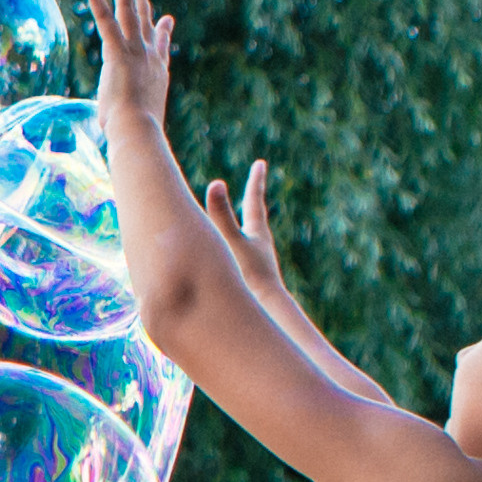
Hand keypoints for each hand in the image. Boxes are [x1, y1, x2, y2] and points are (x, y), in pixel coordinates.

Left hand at [86, 0, 172, 146]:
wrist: (138, 131)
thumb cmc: (136, 136)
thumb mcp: (137, 127)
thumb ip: (133, 126)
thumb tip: (126, 145)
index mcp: (157, 74)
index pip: (160, 47)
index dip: (162, 30)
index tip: (166, 18)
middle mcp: (149, 57)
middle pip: (145, 20)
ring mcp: (135, 51)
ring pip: (129, 9)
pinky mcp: (118, 51)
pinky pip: (106, 18)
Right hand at [205, 159, 291, 302]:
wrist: (266, 316)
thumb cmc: (249, 279)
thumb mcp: (231, 242)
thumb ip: (221, 215)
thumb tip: (216, 183)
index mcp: (256, 234)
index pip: (254, 201)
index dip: (255, 181)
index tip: (260, 164)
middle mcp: (258, 247)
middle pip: (254, 218)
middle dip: (251, 202)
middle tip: (253, 189)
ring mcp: (254, 265)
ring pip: (246, 241)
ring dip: (239, 230)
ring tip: (237, 225)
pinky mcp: (247, 281)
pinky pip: (236, 259)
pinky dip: (229, 252)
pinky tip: (224, 260)